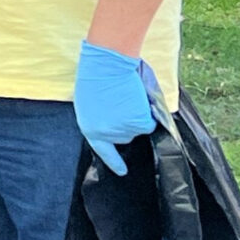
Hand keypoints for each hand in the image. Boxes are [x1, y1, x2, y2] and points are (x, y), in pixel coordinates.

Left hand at [75, 40, 158, 173]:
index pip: (103, 151)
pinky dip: (148, 113)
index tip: (123, 172)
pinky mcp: (138, 124)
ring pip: (139, 129)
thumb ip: (100, 118)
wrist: (105, 67)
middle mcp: (106, 134)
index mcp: (90, 129)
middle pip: (126, 137)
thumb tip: (115, 125)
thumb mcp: (90, 104)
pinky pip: (150, 123)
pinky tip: (136, 99)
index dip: (114, 162)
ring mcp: (123, 131)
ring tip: (126, 98)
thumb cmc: (96, 78)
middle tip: (120, 103)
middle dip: (126, 123)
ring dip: (137, 116)